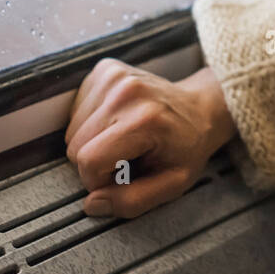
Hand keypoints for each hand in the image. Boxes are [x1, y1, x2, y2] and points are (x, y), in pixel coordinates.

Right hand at [64, 59, 236, 217]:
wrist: (202, 109)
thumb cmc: (189, 146)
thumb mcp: (173, 183)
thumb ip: (133, 201)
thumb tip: (93, 204)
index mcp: (145, 120)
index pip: (89, 161)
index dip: (98, 180)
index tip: (120, 177)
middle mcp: (127, 93)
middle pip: (76, 145)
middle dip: (95, 162)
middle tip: (126, 158)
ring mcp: (115, 77)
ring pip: (72, 129)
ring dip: (92, 142)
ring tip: (123, 139)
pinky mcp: (106, 69)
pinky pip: (76, 109)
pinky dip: (91, 121)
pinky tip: (116, 121)